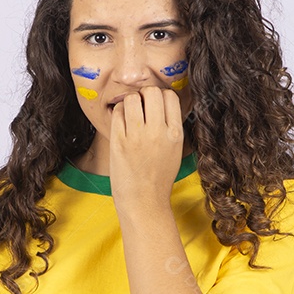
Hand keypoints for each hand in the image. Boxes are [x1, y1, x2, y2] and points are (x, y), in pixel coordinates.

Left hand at [109, 86, 184, 212]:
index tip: (154, 106)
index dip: (160, 96)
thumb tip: (161, 103)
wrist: (143, 201)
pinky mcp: (119, 141)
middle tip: (140, 108)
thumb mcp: (174, 150)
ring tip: (129, 115)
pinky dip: (118, 113)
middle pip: (151, 91)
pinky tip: (121, 123)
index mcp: (175, 134)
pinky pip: (117, 112)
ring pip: (132, 98)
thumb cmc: (158, 177)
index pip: (170, 96)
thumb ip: (170, 127)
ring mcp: (138, 136)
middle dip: (144, 95)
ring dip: (129, 102)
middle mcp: (158, 132)